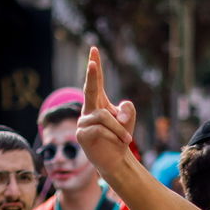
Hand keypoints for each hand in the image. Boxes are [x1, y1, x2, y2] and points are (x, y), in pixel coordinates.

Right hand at [76, 47, 137, 174]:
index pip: (96, 82)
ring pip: (104, 117)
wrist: (115, 159)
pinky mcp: (81, 134)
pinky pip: (101, 129)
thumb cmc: (120, 138)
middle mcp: (88, 110)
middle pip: (90, 89)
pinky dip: (115, 135)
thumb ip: (127, 110)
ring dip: (120, 129)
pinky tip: (118, 143)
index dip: (95, 66)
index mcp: (99, 103)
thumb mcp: (128, 121)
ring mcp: (83, 121)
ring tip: (127, 139)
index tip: (94, 50)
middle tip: (92, 62)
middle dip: (91, 75)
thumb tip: (121, 109)